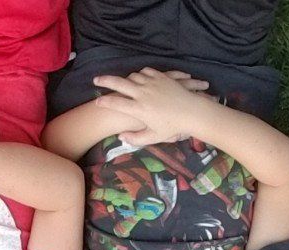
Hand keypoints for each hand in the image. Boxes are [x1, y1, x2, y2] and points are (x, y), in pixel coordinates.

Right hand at [91, 68, 213, 146]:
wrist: (193, 111)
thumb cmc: (173, 126)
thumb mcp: (154, 137)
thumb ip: (136, 138)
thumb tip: (121, 137)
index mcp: (139, 109)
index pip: (116, 103)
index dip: (104, 102)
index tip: (96, 101)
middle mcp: (143, 93)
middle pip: (119, 83)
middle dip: (105, 81)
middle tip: (96, 80)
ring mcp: (152, 82)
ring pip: (132, 76)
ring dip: (124, 78)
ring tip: (119, 81)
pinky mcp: (161, 77)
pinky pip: (146, 72)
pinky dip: (140, 74)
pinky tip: (138, 77)